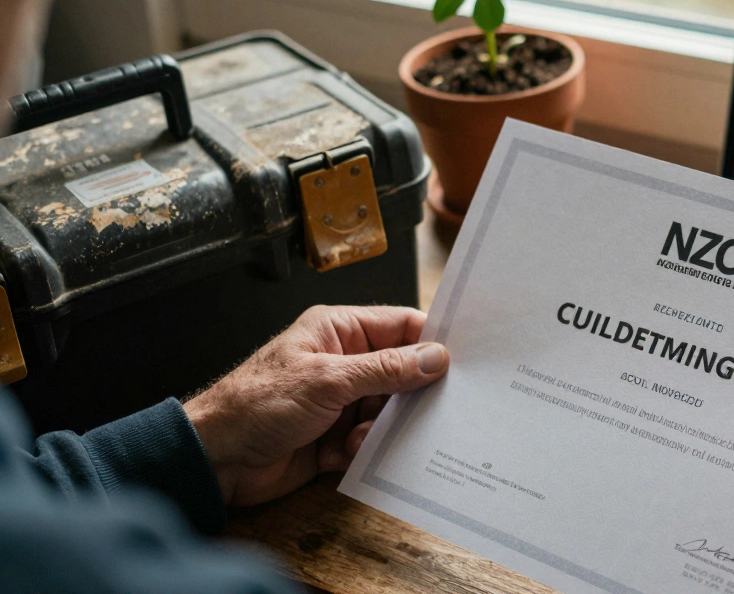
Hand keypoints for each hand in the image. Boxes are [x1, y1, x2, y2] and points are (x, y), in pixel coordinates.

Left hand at [182, 305, 449, 506]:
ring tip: (360, 435)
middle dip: (412, 394)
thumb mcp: (329, 380)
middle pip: (401, 373)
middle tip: (430, 410)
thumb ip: (386, 369)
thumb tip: (436, 357)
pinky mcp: (335, 437)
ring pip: (389, 411)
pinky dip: (364, 449)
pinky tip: (341, 454)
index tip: (464, 361)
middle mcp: (344, 362)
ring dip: (382, 427)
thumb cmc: (258, 403)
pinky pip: (371, 440)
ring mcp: (340, 401)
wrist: (216, 459)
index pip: (400, 327)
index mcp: (339, 331)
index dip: (432, 342)